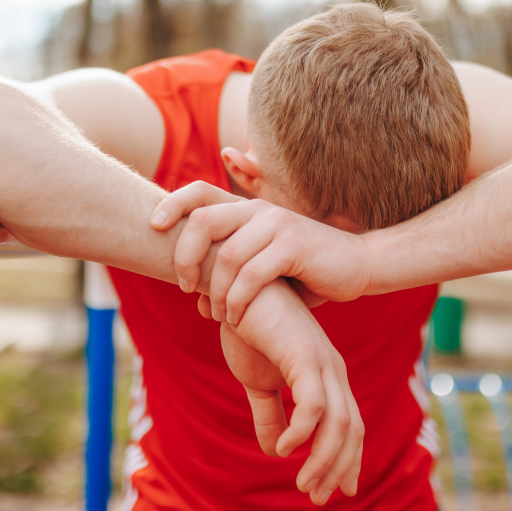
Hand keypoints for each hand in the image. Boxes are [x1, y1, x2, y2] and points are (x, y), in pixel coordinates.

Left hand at [150, 181, 372, 325]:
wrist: (358, 266)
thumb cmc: (307, 273)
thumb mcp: (265, 274)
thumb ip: (232, 283)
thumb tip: (199, 307)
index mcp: (248, 209)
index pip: (200, 191)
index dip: (172, 204)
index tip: (153, 228)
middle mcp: (259, 210)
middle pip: (203, 220)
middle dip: (185, 256)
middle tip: (185, 286)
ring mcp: (277, 225)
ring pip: (227, 256)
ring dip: (216, 291)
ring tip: (218, 315)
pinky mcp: (293, 246)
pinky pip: (252, 274)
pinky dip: (239, 301)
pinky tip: (237, 319)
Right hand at [225, 280, 363, 504]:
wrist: (231, 288)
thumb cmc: (246, 327)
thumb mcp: (256, 381)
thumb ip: (269, 414)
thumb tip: (276, 453)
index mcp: (326, 374)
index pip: (349, 424)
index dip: (345, 461)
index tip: (333, 492)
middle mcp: (332, 369)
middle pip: (351, 429)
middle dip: (339, 468)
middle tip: (318, 498)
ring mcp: (321, 361)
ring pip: (338, 423)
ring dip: (324, 460)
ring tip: (304, 485)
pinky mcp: (304, 355)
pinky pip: (313, 404)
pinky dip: (303, 432)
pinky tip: (286, 449)